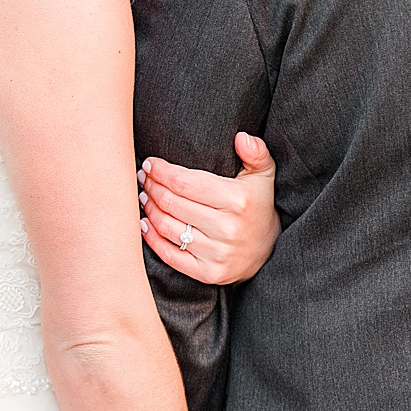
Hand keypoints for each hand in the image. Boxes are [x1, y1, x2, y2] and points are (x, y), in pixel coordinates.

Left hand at [139, 132, 278, 285]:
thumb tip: (241, 137)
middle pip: (172, 203)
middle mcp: (227, 228)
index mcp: (237, 200)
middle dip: (152, 187)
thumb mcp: (263, 176)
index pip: (184, 182)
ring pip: (167, 227)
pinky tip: (144, 223)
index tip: (149, 164)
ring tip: (144, 196)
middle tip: (142, 178)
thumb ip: (256, 153)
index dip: (161, 172)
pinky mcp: (208, 273)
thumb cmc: (257, 206)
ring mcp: (217, 253)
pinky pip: (169, 255)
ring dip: (149, 209)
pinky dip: (151, 238)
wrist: (269, 251)